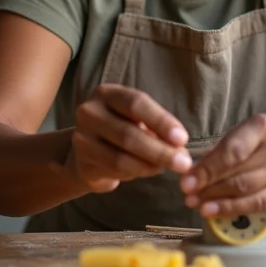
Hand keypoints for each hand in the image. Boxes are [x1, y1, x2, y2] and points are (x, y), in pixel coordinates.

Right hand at [67, 83, 192, 193]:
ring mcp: (82, 139)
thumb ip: (157, 128)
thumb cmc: (123, 127)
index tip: (182, 138)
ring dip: (151, 166)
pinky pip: (114, 172)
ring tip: (170, 168)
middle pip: (128, 134)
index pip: (136, 104)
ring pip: (121, 158)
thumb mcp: (138, 119)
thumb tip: (180, 147)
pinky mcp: (82, 164)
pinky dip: (137, 173)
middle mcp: (89, 112)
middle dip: (160, 151)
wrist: (91, 150)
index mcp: (107, 93)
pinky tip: (150, 170)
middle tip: (183, 163)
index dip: (161, 121)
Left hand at [179, 115, 265, 216]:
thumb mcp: (252, 131)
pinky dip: (231, 209)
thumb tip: (195, 167)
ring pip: (244, 189)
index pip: (232, 150)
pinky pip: (256, 204)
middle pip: (236, 172)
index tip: (187, 177)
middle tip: (185, 191)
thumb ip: (226, 146)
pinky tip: (212, 211)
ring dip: (215, 198)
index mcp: (263, 127)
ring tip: (194, 203)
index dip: (208, 166)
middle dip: (207, 183)